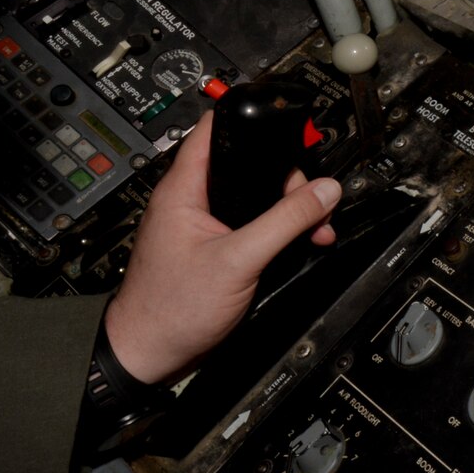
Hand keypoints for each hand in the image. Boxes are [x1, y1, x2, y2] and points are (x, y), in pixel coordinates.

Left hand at [104, 111, 340, 384]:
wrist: (149, 354)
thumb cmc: (171, 310)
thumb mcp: (239, 260)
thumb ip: (285, 222)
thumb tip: (324, 190)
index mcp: (184, 189)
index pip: (213, 129)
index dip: (248, 118)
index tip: (285, 121)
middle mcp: (190, 201)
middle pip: (246, 164)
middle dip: (286, 177)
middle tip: (311, 196)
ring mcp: (202, 224)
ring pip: (254, 196)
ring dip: (287, 206)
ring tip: (315, 222)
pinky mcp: (214, 246)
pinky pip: (252, 223)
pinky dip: (278, 229)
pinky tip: (299, 241)